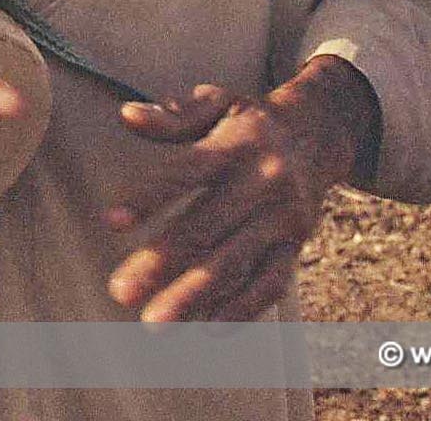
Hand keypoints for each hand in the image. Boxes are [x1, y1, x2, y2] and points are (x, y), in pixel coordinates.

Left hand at [103, 58, 378, 322]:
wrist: (319, 134)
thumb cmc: (250, 120)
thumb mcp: (217, 101)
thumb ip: (173, 114)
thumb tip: (127, 115)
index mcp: (237, 144)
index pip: (186, 172)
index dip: (149, 197)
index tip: (111, 222)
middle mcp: (263, 182)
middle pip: (206, 228)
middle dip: (162, 263)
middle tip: (121, 292)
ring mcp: (283, 218)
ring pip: (235, 263)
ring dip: (194, 296)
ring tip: (156, 323)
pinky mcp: (296, 245)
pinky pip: (270, 282)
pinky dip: (241, 309)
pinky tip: (207, 329)